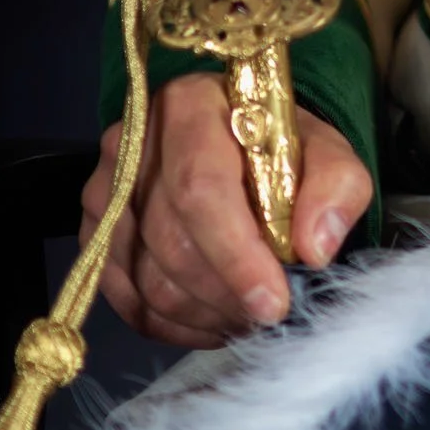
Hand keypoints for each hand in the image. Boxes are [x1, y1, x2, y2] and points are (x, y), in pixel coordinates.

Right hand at [79, 74, 371, 347]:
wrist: (239, 146)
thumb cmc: (281, 149)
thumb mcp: (327, 152)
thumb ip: (336, 186)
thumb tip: (316, 247)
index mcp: (191, 104)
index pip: (201, 188)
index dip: (236, 254)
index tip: (273, 301)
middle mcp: (134, 142)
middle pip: (171, 241)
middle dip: (226, 293)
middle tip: (268, 315)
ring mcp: (105, 189)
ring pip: (146, 279)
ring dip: (204, 313)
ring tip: (247, 314)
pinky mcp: (93, 234)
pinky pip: (126, 301)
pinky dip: (174, 325)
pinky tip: (214, 318)